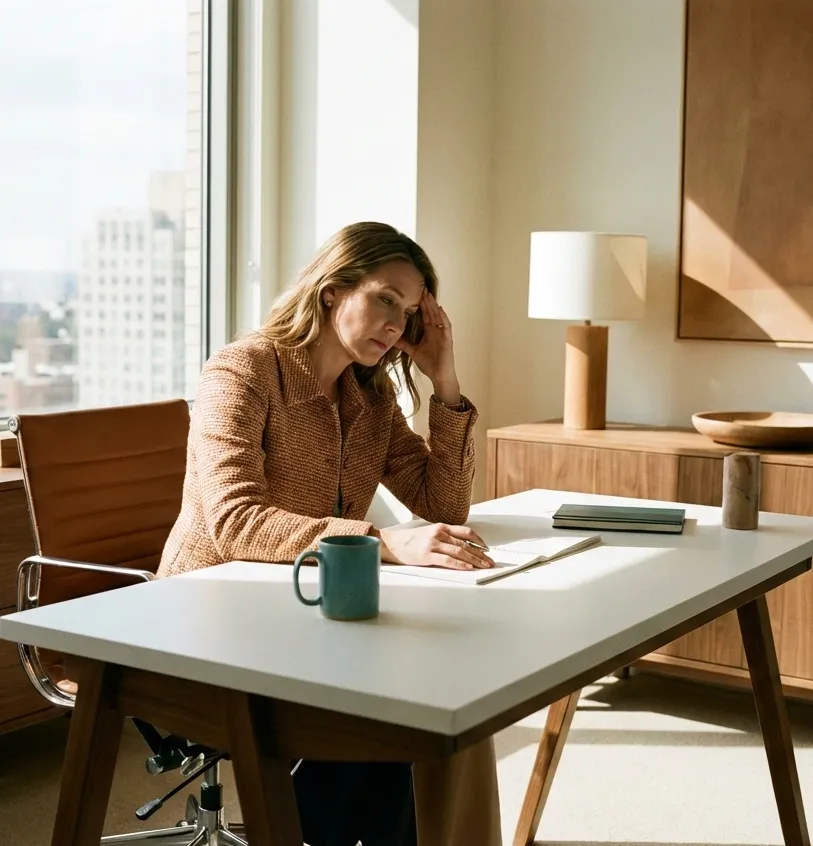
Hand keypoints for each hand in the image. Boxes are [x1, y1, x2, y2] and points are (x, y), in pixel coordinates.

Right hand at [379, 523, 494, 570]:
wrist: (391, 543)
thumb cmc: (409, 540)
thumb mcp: (428, 533)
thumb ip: (444, 537)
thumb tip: (462, 548)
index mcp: (441, 527)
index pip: (466, 532)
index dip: (479, 541)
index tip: (487, 548)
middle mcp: (439, 533)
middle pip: (465, 544)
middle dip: (480, 553)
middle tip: (490, 561)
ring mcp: (433, 544)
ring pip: (459, 551)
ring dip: (474, 560)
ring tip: (483, 566)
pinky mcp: (427, 555)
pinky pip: (448, 560)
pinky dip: (460, 564)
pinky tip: (468, 568)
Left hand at [394, 290, 457, 396]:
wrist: (439, 377)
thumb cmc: (430, 364)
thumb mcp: (414, 351)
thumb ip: (405, 344)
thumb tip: (392, 339)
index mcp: (430, 332)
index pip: (425, 315)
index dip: (421, 304)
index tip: (415, 293)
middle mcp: (437, 331)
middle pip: (431, 312)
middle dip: (427, 301)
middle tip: (421, 288)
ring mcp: (443, 335)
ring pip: (438, 316)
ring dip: (434, 306)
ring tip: (428, 295)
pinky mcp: (448, 340)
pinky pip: (446, 327)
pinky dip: (443, 318)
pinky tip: (439, 310)